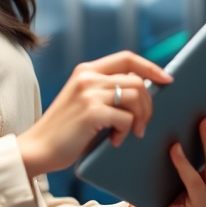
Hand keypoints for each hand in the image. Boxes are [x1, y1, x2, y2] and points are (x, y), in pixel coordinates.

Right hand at [16, 51, 172, 177]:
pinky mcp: (90, 112)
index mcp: (86, 70)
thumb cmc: (66, 130)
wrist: (38, 148)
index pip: (127, 58)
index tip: (167, 80)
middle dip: (148, 105)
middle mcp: (87, 77)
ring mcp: (88, 93)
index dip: (151, 67)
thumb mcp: (84, 101)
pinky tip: (115, 141)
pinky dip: (126, 132)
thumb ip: (106, 91)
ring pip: (136, 97)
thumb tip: (144, 91)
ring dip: (140, 119)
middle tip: (142, 125)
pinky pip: (126, 118)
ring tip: (128, 134)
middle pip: (137, 81)